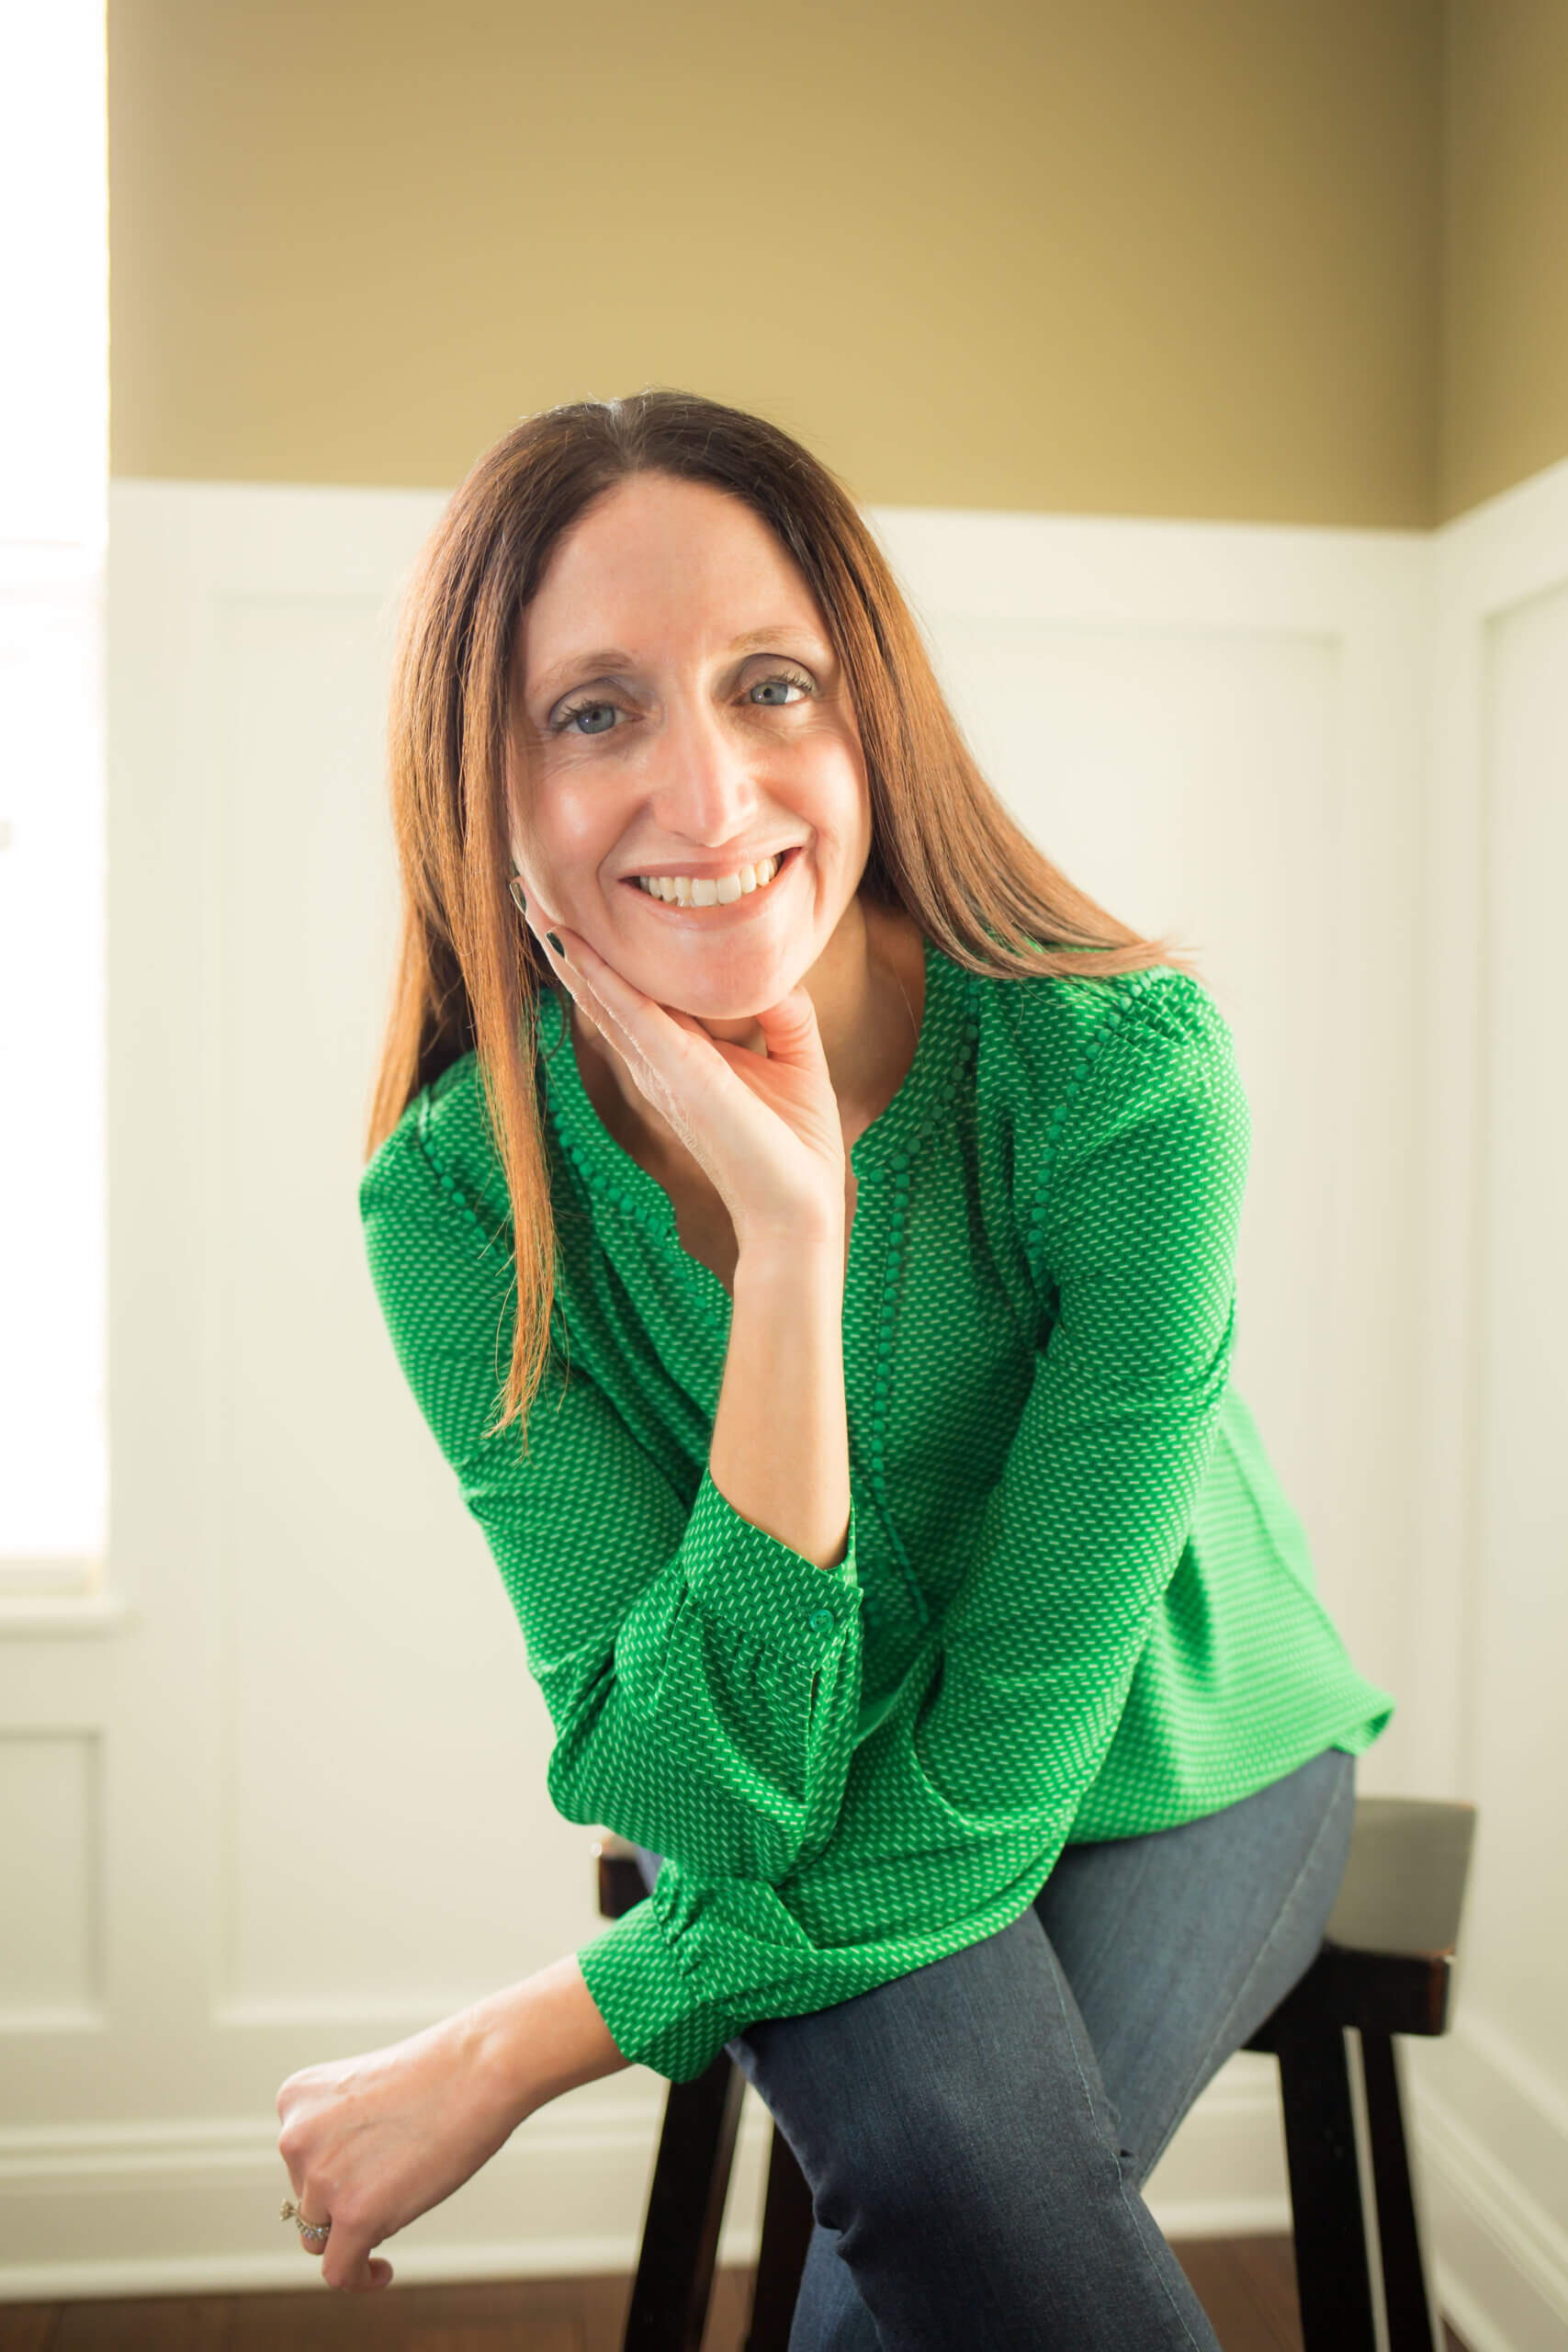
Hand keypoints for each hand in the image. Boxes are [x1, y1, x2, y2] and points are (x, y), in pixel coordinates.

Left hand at [274, 2003, 524, 2291]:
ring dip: (356, 2230)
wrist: (479, 2067)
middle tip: (398, 2172)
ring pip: (322, 2236)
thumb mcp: (363, 2093)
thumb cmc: (438, 2074)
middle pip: (307, 2201)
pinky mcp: (355, 2215)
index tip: (373, 2161)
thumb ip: (336, 2135)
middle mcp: (295, 2138)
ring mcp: (322, 2179)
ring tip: (402, 2204)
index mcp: (295, 2099)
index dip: (337, 2169)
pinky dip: (359, 2277)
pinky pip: (340, 2271)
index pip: (298, 2162)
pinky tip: (383, 2272)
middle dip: (346, 2198)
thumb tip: (332, 2198)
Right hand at [524, 896, 845, 1247]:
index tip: (577, 905)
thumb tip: (768, 974)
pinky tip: (570, 942)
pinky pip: (629, 1013)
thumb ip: (781, 1009)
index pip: (635, 992)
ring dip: (566, 947)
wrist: (799, 1211)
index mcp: (682, 1055)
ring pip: (602, 995)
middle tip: (528, 889)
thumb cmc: (794, 1147)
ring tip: (531, 900)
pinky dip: (598, 977)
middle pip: (602, 990)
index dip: (605, 951)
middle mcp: (658, 1060)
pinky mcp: (677, 1076)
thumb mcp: (797, 1058)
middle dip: (566, 940)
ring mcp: (661, 1069)